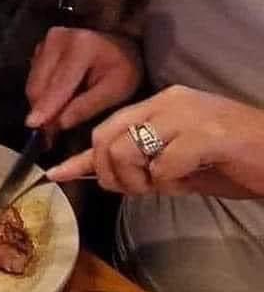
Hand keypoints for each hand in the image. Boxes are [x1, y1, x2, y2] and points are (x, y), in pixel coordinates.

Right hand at [26, 28, 142, 130]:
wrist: (121, 45)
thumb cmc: (123, 67)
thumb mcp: (116, 89)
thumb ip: (87, 106)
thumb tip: (60, 123)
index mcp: (80, 47)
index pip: (58, 85)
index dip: (46, 108)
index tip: (33, 127)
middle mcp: (57, 40)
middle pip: (39, 86)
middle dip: (43, 112)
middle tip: (51, 135)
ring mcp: (46, 43)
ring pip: (33, 85)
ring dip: (42, 105)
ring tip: (58, 118)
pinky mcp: (40, 49)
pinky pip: (34, 80)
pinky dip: (42, 95)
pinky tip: (57, 101)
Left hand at [47, 85, 263, 198]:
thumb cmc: (236, 162)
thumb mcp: (181, 165)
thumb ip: (146, 167)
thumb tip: (109, 179)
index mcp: (162, 103)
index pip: (108, 127)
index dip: (81, 156)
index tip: (56, 175)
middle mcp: (169, 102)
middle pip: (107, 140)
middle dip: (111, 174)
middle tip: (139, 189)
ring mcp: (186, 114)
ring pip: (126, 152)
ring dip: (139, 181)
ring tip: (169, 184)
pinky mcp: (204, 134)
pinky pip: (161, 167)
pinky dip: (169, 183)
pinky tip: (190, 179)